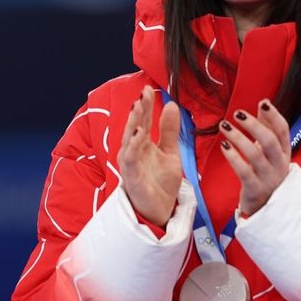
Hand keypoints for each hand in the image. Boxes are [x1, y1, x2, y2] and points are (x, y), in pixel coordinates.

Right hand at [118, 86, 182, 227]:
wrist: (160, 211)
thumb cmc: (161, 183)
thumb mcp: (170, 153)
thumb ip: (169, 131)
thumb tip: (171, 104)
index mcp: (142, 145)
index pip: (143, 121)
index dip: (146, 105)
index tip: (150, 89)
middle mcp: (133, 152)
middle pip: (134, 127)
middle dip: (138, 110)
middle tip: (143, 93)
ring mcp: (130, 165)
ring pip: (129, 140)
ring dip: (133, 124)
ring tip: (138, 107)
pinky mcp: (131, 177)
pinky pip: (131, 160)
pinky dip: (133, 146)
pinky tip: (139, 134)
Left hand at [220, 100, 291, 216]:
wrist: (266, 207)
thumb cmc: (267, 174)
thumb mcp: (271, 152)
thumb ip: (267, 128)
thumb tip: (263, 103)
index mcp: (284, 152)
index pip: (283, 130)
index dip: (274, 116)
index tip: (262, 102)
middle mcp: (279, 164)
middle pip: (269, 140)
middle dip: (253, 125)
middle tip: (237, 113)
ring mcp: (268, 177)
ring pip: (255, 154)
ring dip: (239, 138)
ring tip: (224, 126)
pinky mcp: (255, 189)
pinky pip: (244, 171)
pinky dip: (233, 157)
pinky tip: (224, 146)